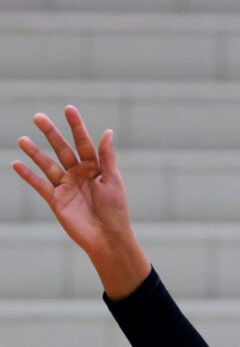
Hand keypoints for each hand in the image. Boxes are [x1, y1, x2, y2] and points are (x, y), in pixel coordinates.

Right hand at [12, 106, 148, 295]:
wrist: (107, 237)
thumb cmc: (116, 209)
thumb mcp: (113, 180)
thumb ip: (107, 157)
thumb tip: (107, 132)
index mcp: (96, 167)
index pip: (84, 142)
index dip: (76, 126)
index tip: (68, 109)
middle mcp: (79, 174)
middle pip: (62, 149)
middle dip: (51, 133)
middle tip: (38, 117)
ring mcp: (66, 186)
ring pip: (48, 164)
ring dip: (35, 152)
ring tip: (22, 139)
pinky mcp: (56, 200)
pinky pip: (39, 185)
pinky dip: (28, 175)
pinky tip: (16, 164)